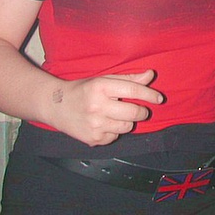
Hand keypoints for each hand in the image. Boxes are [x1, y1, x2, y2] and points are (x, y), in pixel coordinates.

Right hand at [48, 70, 163, 145]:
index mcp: (101, 87)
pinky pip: (115, 137)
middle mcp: (97, 106)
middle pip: (134, 112)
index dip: (150, 95)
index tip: (159, 98)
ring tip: (118, 115)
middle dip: (142, 112)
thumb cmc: (83, 90)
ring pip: (127, 127)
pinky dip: (115, 131)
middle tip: (140, 110)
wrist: (55, 106)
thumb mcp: (104, 79)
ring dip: (128, 122)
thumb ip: (129, 79)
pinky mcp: (93, 139)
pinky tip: (104, 124)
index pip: (133, 91)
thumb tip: (151, 74)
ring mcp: (94, 125)